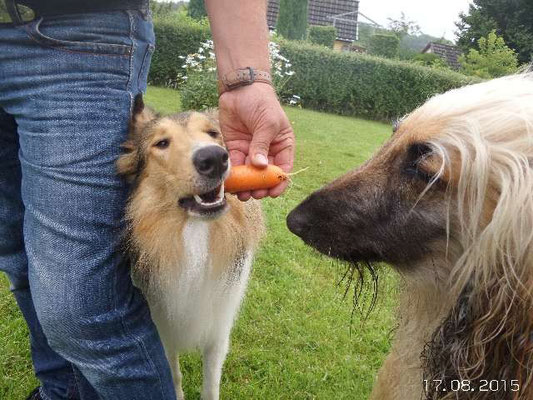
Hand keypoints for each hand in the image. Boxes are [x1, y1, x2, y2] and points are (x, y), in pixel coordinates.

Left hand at [219, 83, 294, 200]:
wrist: (240, 89)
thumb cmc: (261, 103)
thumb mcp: (267, 123)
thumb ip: (262, 144)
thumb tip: (260, 166)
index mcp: (282, 146)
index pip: (282, 168)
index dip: (278, 182)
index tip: (271, 192)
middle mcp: (267, 151)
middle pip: (265, 175)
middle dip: (260, 187)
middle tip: (253, 194)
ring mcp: (251, 151)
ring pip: (250, 174)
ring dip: (246, 185)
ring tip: (241, 193)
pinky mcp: (236, 149)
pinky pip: (235, 166)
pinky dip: (234, 175)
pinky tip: (231, 183)